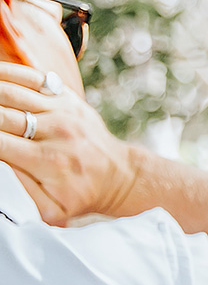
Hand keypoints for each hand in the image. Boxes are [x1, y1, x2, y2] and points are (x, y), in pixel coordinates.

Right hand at [0, 61, 139, 224]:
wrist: (119, 176)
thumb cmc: (80, 195)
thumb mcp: (53, 209)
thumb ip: (22, 195)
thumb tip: (2, 174)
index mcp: (48, 161)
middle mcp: (56, 132)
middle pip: (0, 114)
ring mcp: (63, 111)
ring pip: (10, 91)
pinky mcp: (66, 98)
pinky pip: (31, 77)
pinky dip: (6, 74)